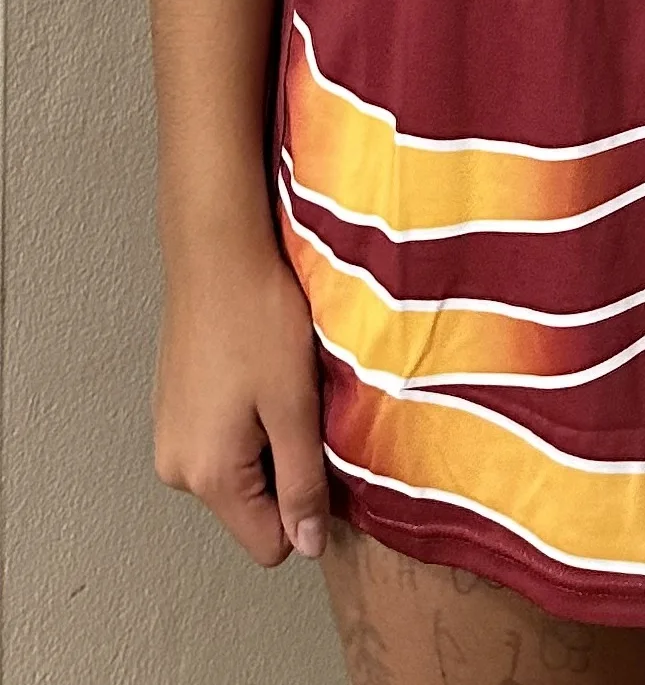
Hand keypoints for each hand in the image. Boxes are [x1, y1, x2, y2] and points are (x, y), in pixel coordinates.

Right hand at [153, 240, 328, 566]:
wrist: (217, 253)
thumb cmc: (258, 319)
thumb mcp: (295, 407)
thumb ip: (303, 482)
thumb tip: (308, 545)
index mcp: (207, 475)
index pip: (268, 544)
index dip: (305, 507)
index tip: (320, 452)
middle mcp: (177, 467)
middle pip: (253, 506)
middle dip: (286, 466)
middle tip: (299, 406)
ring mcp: (170, 436)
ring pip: (241, 470)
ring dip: (269, 438)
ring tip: (277, 384)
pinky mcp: (174, 408)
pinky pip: (223, 440)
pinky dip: (248, 416)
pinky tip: (257, 371)